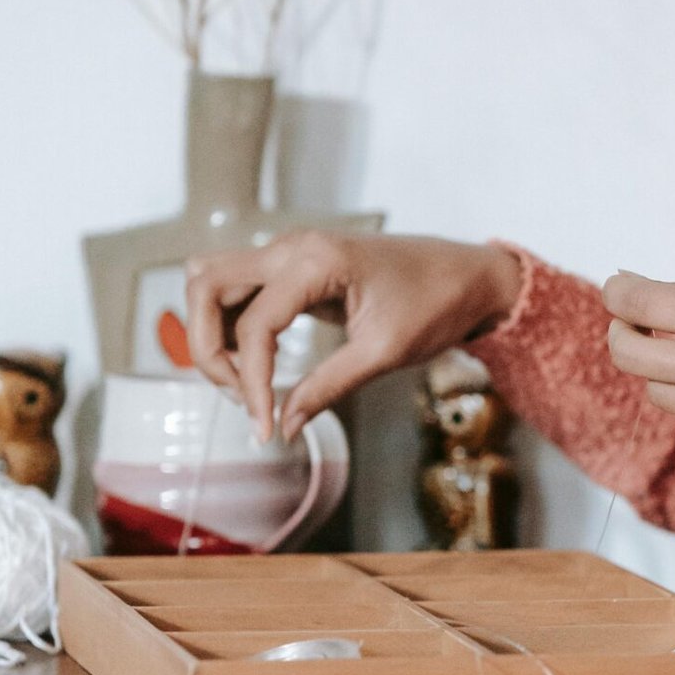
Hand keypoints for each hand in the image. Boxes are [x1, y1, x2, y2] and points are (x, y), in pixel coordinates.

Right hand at [185, 231, 524, 444]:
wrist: (469, 275)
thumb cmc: (436, 303)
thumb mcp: (384, 353)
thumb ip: (328, 388)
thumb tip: (284, 426)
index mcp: (317, 260)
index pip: (255, 325)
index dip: (250, 383)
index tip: (265, 428)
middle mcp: (291, 246)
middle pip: (205, 284)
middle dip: (206, 346)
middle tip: (240, 396)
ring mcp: (288, 252)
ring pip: (212, 282)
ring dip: (213, 333)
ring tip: (247, 383)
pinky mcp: (292, 267)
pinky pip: (238, 290)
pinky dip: (231, 326)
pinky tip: (257, 366)